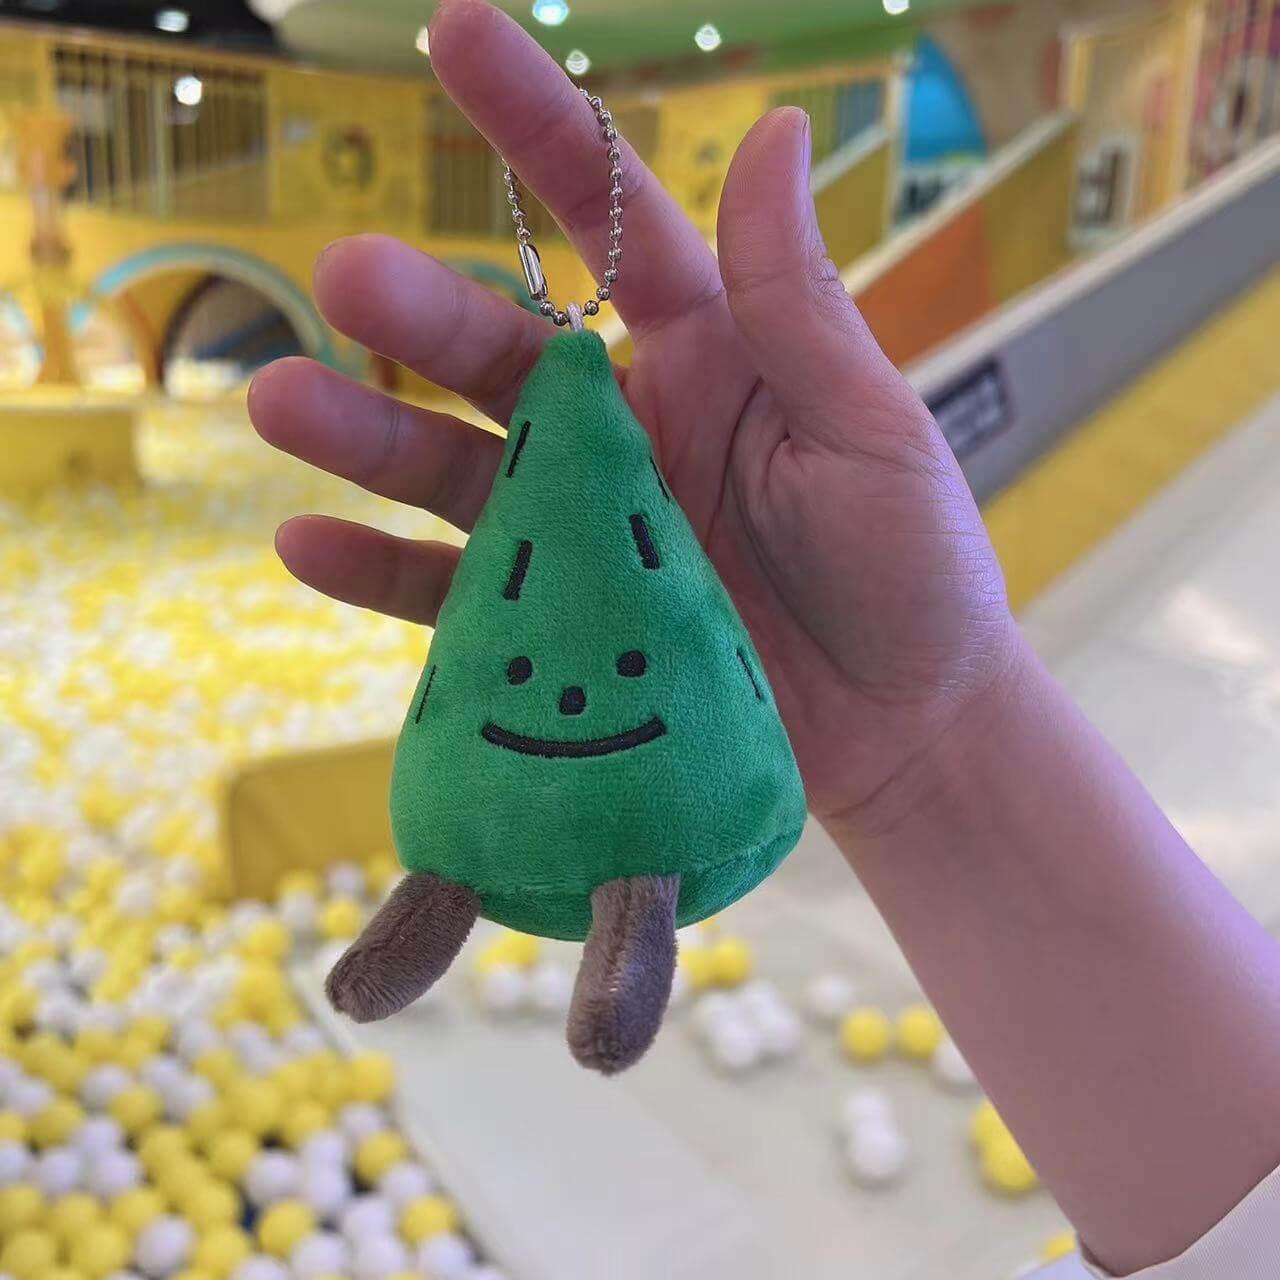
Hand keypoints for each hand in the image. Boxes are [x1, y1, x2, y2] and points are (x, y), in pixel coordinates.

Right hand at [247, 0, 1016, 826]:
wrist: (904, 732)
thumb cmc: (910, 571)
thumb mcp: (869, 428)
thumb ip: (799, 302)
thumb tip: (774, 128)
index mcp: (709, 356)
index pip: (612, 221)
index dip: (538, 127)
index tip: (456, 36)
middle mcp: (629, 429)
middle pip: (502, 353)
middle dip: (422, 312)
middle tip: (344, 277)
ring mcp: (586, 532)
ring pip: (456, 469)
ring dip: (367, 437)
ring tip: (278, 405)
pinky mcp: (562, 631)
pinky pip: (455, 596)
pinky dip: (381, 573)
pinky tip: (305, 543)